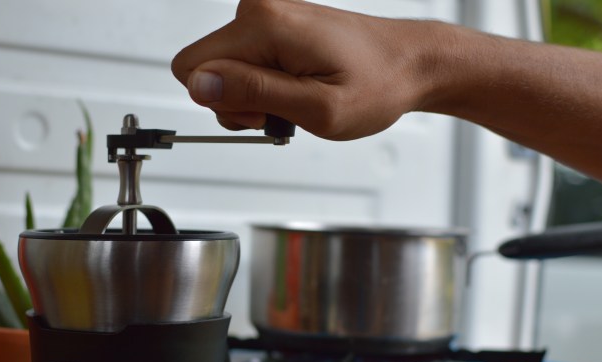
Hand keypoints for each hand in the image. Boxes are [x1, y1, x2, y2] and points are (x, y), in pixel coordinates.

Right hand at [171, 0, 439, 139]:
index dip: (223, 104)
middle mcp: (260, 9)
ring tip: (296, 99)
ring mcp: (267, 12)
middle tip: (285, 108)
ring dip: (253, 96)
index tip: (263, 111)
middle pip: (205, 69)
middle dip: (237, 101)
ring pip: (224, 69)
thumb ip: (252, 94)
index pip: (192, 69)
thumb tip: (198, 84)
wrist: (409, 63)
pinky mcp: (274, 22)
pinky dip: (266, 84)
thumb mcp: (316, 108)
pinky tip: (297, 87)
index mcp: (264, 24)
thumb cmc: (377, 85)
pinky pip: (245, 61)